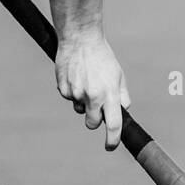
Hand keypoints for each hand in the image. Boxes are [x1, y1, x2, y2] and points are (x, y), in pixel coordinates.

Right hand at [54, 32, 130, 150]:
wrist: (80, 38)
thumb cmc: (102, 56)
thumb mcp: (118, 75)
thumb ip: (121, 95)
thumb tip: (122, 111)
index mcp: (109, 94)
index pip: (113, 124)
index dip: (112, 139)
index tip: (110, 146)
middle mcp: (92, 96)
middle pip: (92, 123)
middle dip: (94, 119)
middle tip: (96, 104)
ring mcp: (76, 93)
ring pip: (80, 109)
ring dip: (83, 102)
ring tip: (85, 80)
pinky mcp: (63, 89)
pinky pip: (69, 98)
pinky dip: (72, 91)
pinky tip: (75, 76)